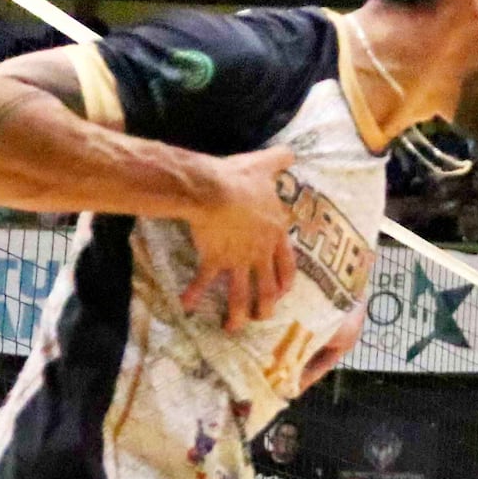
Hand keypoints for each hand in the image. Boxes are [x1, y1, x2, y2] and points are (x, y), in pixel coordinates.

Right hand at [180, 145, 300, 332]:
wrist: (214, 190)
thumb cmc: (239, 178)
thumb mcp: (263, 166)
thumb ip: (278, 160)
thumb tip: (291, 151)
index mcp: (275, 233)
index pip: (287, 264)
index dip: (286, 281)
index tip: (284, 293)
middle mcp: (260, 252)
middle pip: (268, 287)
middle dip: (266, 306)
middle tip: (262, 318)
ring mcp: (238, 259)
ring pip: (242, 294)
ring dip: (238, 313)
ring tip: (233, 328)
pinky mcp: (215, 260)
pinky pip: (205, 281)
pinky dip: (195, 293)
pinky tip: (186, 306)